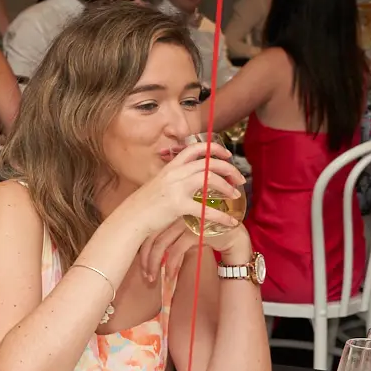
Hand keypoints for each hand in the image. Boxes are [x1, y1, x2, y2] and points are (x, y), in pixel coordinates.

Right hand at [112, 140, 246, 250]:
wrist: (130, 218)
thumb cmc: (145, 205)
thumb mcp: (159, 185)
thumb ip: (174, 180)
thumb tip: (189, 181)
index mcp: (171, 167)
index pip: (195, 148)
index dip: (214, 149)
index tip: (227, 156)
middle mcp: (174, 173)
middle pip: (208, 163)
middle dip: (229, 169)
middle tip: (239, 178)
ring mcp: (175, 188)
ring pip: (209, 179)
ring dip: (227, 186)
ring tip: (235, 195)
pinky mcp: (177, 205)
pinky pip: (205, 209)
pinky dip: (221, 216)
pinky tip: (230, 222)